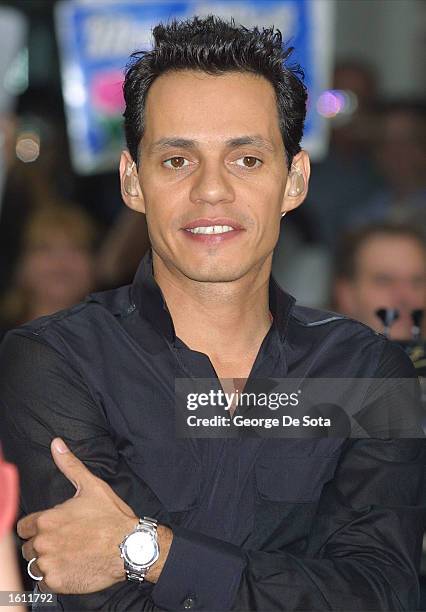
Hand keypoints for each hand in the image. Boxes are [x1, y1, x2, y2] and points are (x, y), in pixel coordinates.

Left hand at [18, 438, 138, 593]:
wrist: (130, 546)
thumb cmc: (112, 516)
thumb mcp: (92, 486)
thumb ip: (69, 465)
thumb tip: (56, 444)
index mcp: (47, 519)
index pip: (23, 527)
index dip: (37, 527)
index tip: (53, 528)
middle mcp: (43, 543)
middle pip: (28, 547)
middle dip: (43, 544)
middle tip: (66, 541)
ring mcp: (50, 565)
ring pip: (36, 565)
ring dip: (49, 561)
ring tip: (71, 554)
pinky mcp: (58, 582)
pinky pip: (46, 582)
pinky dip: (57, 576)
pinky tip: (73, 567)